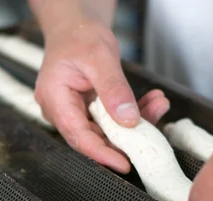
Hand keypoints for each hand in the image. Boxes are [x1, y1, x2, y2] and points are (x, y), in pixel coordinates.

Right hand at [34, 20, 169, 173]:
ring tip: (157, 106)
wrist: (75, 26)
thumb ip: (114, 90)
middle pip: (92, 137)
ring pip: (105, 130)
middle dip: (125, 137)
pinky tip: (150, 103)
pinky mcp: (87, 111)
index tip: (124, 163)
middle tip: (153, 131)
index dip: (102, 153)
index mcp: (54, 99)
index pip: (78, 136)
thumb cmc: (79, 36)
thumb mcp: (100, 57)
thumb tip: (128, 121)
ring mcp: (73, 112)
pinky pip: (110, 121)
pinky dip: (131, 114)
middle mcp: (60, 111)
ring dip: (134, 123)